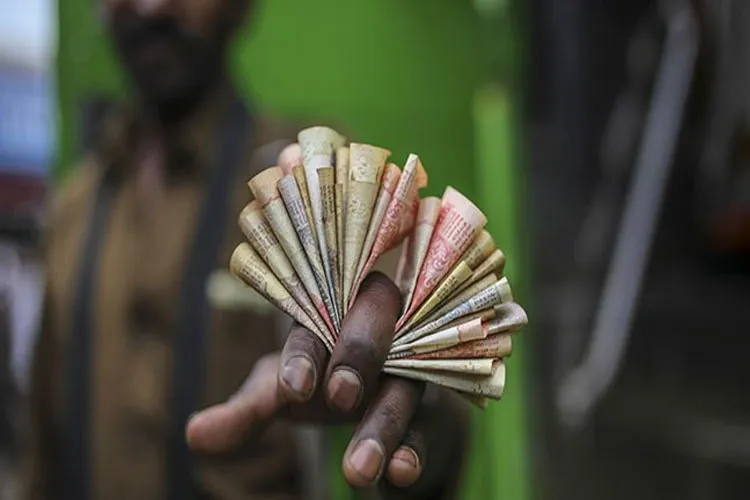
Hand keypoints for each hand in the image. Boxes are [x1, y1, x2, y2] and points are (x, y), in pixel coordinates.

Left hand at [187, 273, 453, 489]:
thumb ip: (245, 409)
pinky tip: (401, 474)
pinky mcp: (426, 407)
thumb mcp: (279, 390)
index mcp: (332, 309)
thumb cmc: (316, 377)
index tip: (293, 390)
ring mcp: (407, 367)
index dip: (307, 352)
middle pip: (376, 328)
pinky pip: (425, 426)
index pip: (319, 319)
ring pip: (402, 387)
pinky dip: (414, 450)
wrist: (368, 393)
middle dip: (357, 360)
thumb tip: (194, 435)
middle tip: (338, 400)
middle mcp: (377, 328)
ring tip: (357, 473)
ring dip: (381, 426)